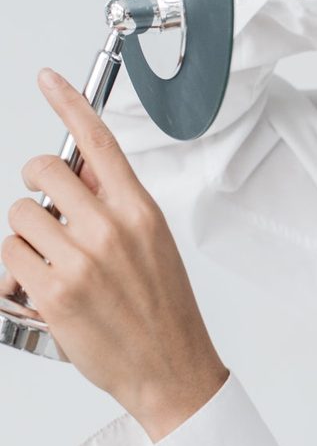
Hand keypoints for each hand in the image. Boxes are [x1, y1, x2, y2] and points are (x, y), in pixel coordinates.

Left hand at [0, 68, 228, 440]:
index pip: (100, 143)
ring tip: (53, 263)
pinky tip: (42, 287)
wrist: (171, 367)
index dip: (70, 102)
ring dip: (26, 235)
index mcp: (141, 211)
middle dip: (36, 187)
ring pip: (19, 215)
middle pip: (42, 171)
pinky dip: (16, 269)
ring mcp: (80, 259)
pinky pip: (8, 255)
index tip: (47, 79)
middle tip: (48, 213)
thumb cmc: (164, 310)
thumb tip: (75, 176)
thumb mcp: (153, 245)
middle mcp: (111, 228)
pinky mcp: (52, 292)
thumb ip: (116, 207)